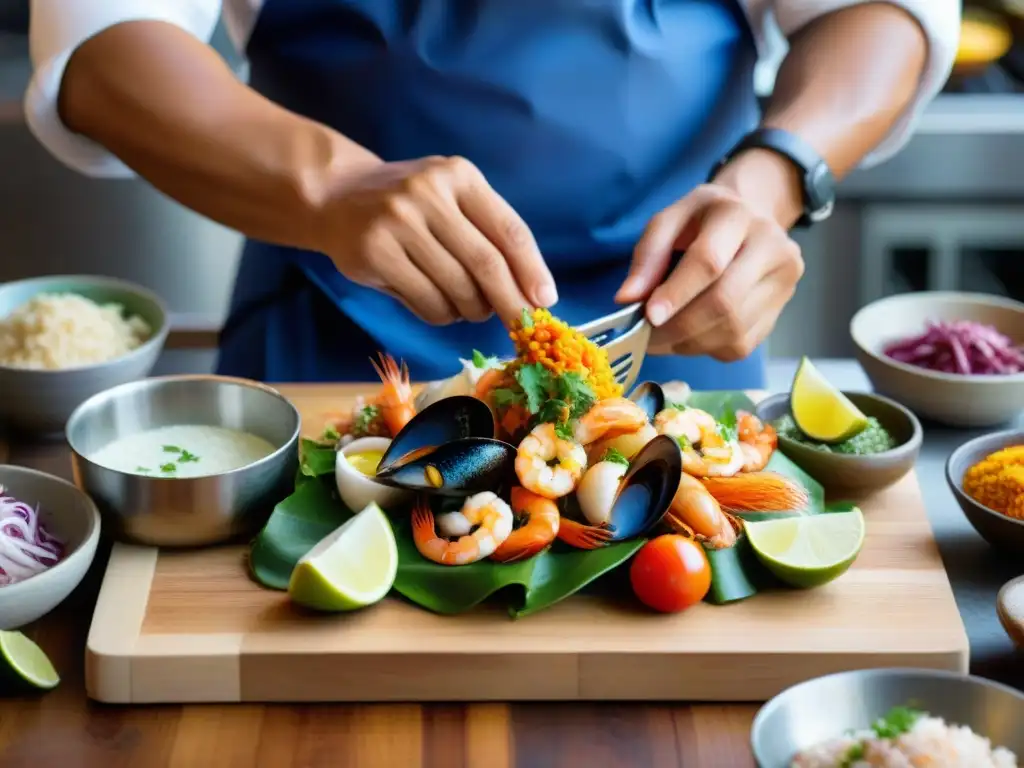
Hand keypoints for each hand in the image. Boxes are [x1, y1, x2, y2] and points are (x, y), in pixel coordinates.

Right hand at [317, 155, 556, 325]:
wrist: (337, 195)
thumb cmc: (410, 205)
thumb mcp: (451, 198)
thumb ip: (489, 234)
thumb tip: (532, 293)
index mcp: (459, 176)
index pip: (509, 230)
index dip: (532, 270)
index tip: (545, 301)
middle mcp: (429, 194)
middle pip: (486, 264)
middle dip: (510, 302)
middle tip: (521, 326)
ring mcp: (398, 223)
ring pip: (457, 290)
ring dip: (472, 310)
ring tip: (469, 307)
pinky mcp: (375, 254)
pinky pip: (428, 303)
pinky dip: (444, 315)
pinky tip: (441, 305)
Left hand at [616, 150, 805, 360]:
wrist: (748, 221)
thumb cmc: (701, 222)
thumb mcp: (668, 221)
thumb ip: (647, 256)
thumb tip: (627, 299)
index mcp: (738, 215)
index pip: (709, 261)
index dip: (676, 293)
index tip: (648, 316)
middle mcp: (772, 247)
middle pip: (724, 302)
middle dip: (678, 327)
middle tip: (644, 337)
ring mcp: (783, 283)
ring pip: (732, 330)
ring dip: (688, 343)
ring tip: (660, 338)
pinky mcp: (779, 313)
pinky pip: (739, 346)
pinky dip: (705, 349)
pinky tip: (687, 337)